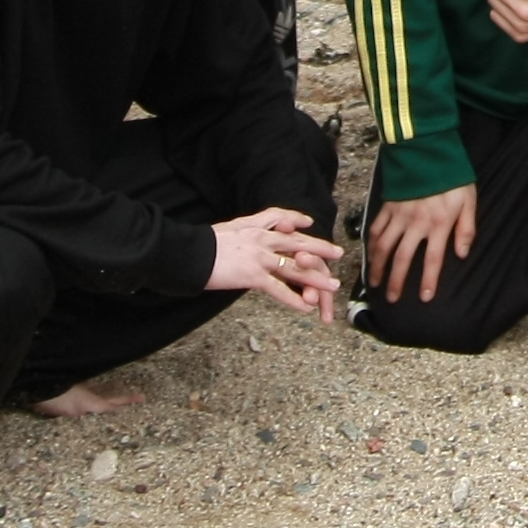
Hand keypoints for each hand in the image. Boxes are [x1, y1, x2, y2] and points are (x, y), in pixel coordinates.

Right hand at [207, 208, 344, 322]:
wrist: (189, 253)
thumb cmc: (203, 244)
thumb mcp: (228, 228)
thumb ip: (243, 228)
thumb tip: (249, 229)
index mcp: (255, 227)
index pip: (282, 221)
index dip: (297, 222)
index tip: (309, 223)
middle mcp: (262, 239)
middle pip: (298, 243)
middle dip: (320, 248)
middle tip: (337, 253)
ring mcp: (260, 257)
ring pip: (295, 267)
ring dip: (316, 278)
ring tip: (332, 285)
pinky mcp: (253, 275)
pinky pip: (278, 289)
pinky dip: (294, 299)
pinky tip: (305, 307)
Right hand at [367, 184, 477, 304]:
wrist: (429, 150)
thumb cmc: (452, 176)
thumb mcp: (468, 200)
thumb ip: (466, 228)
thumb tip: (462, 254)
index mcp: (438, 223)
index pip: (433, 259)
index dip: (428, 280)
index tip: (424, 298)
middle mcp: (416, 223)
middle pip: (402, 257)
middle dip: (396, 281)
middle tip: (392, 298)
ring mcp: (399, 215)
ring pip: (384, 246)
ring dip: (378, 267)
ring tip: (375, 283)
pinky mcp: (388, 206)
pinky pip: (375, 229)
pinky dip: (371, 245)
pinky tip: (370, 256)